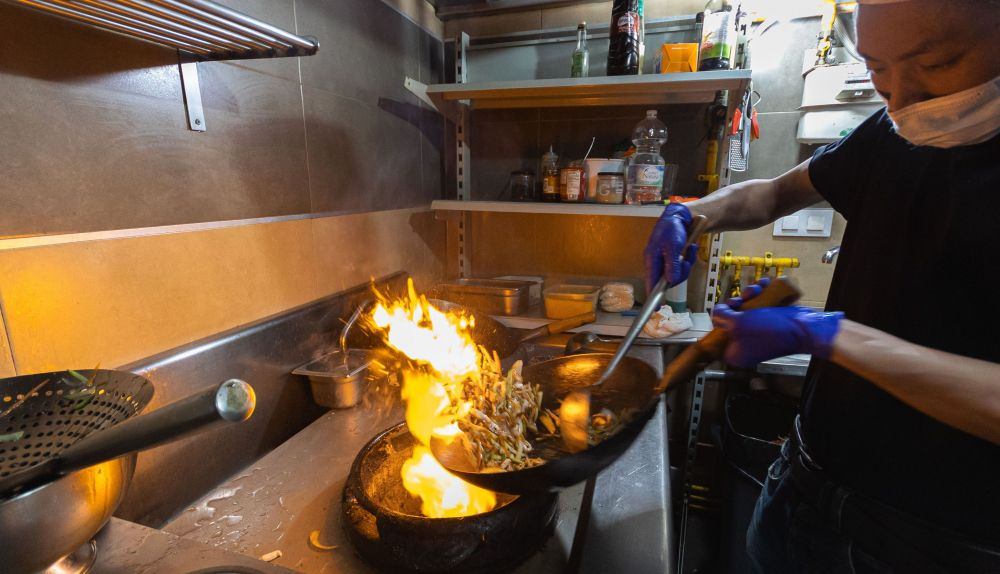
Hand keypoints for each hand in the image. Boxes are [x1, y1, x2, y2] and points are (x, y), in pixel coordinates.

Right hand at [644, 203, 698, 293]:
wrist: (681, 216)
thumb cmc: (673, 228)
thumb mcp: (673, 246)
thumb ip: (672, 264)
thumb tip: (670, 281)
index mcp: (651, 259)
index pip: (650, 282)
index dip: (653, 296)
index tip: (656, 308)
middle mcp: (655, 262)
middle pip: (668, 280)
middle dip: (681, 272)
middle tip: (686, 259)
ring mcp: (664, 261)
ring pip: (677, 274)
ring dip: (687, 263)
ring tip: (689, 249)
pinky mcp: (672, 260)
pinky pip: (681, 267)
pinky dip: (688, 259)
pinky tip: (690, 248)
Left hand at [712, 279, 842, 367]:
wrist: (804, 327)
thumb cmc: (771, 330)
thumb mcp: (738, 324)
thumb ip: (722, 318)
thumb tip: (718, 312)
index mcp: (735, 354)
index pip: (717, 336)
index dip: (720, 320)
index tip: (727, 310)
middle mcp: (745, 345)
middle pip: (731, 320)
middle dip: (738, 302)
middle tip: (744, 298)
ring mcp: (757, 334)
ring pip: (745, 309)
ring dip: (751, 295)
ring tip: (759, 288)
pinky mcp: (769, 323)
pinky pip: (759, 307)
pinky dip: (761, 295)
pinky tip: (765, 285)